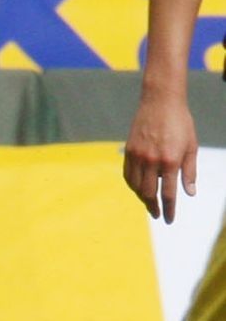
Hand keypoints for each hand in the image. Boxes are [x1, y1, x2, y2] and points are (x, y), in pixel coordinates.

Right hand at [123, 98, 197, 221]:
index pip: (168, 194)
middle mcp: (152, 160)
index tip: (169, 219)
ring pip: (136, 185)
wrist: (160, 101)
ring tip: (149, 203)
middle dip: (153, 207)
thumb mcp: (191, 147)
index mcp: (170, 161)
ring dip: (142, 197)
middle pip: (149, 193)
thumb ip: (190, 172)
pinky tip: (138, 187)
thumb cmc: (180, 123)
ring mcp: (138, 155)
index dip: (169, 210)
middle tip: (158, 215)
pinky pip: (128, 173)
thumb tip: (190, 193)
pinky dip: (132, 184)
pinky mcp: (129, 149)